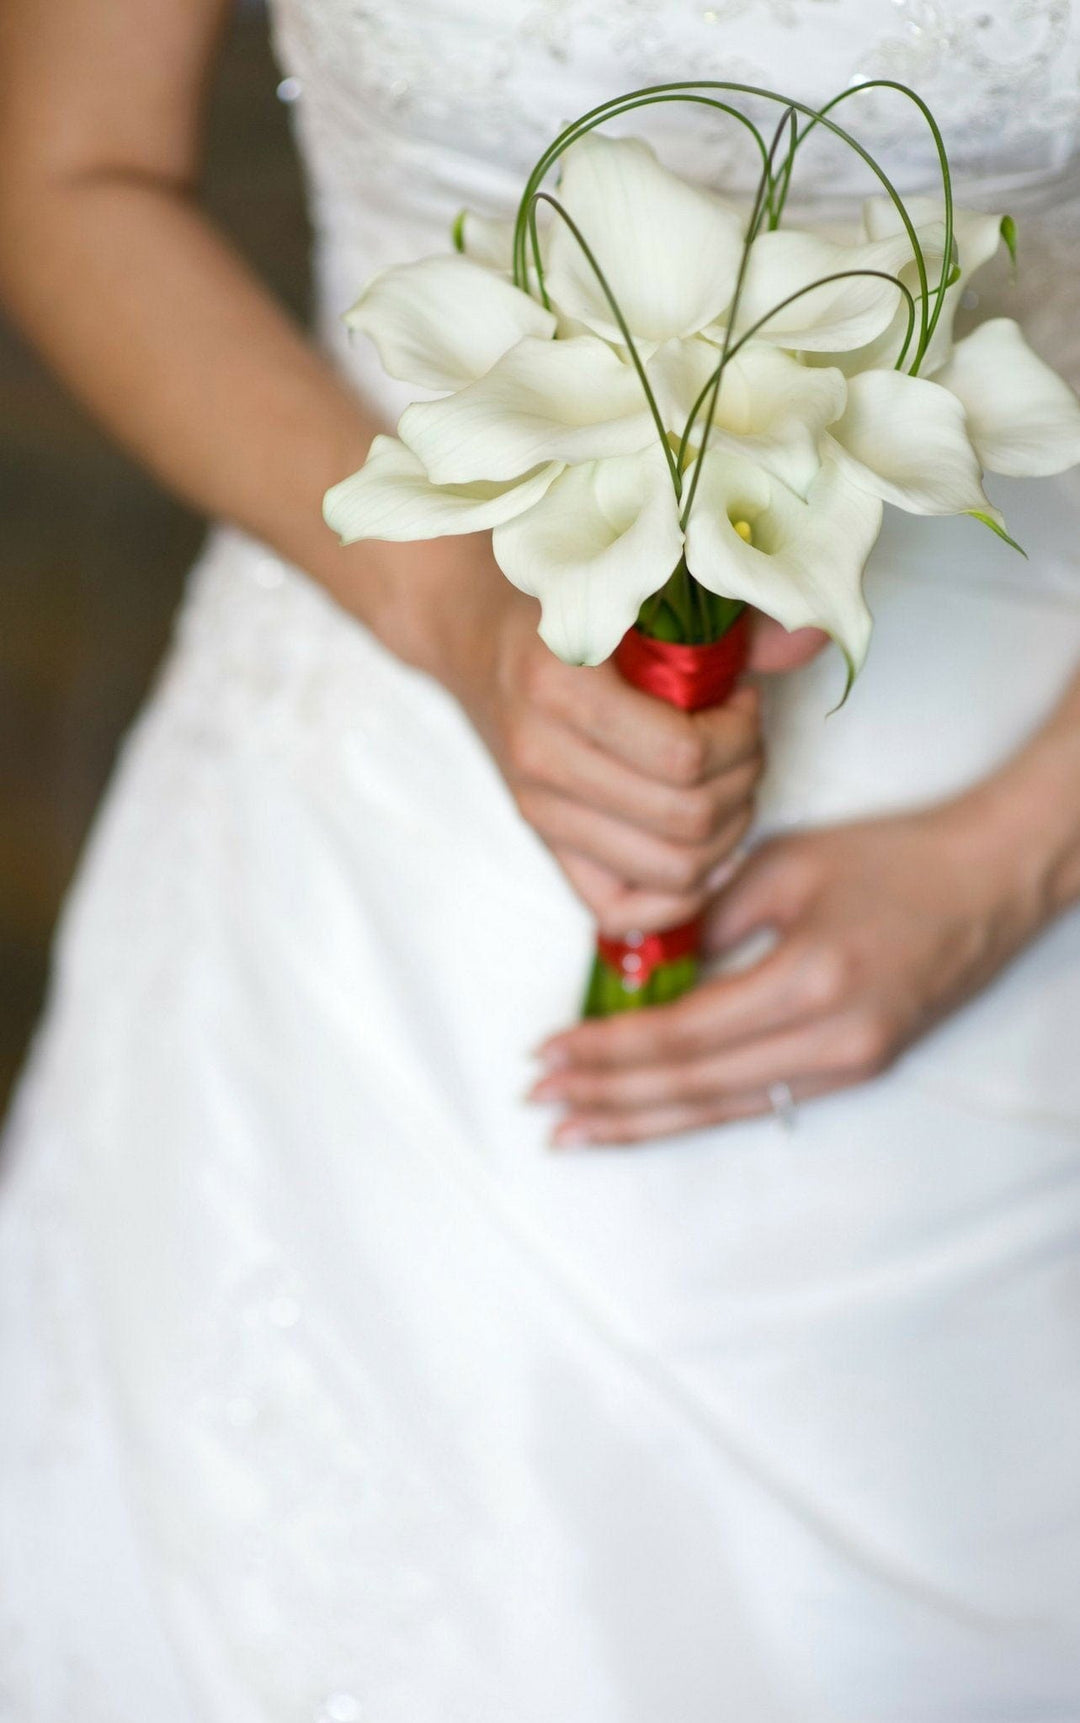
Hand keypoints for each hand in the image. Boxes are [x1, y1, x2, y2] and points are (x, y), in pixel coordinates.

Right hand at [426, 551, 764, 937]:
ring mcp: (538, 811)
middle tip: (742, 739)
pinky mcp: (545, 847)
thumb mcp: (640, 586)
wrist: (475, 638)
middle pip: (689, 817)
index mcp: (558, 685)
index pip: (684, 756)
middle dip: (742, 778)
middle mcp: (540, 757)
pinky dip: (682, 892)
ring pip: (674, 869)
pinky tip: (701, 839)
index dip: (738, 733)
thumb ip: (731, 614)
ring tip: (726, 780)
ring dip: (726, 830)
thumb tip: (815, 638)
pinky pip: (627, 911)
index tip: (739, 697)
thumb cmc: (569, 605)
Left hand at [531, 793, 1048, 1143]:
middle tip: (542, 1105)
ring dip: (643, 1123)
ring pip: (724, 1110)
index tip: (547, 1052)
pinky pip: (760, 1103)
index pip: (682, 1035)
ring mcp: (850, 1065)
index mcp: (810, 980)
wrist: (992, 881)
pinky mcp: (858, 1070)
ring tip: (576, 1130)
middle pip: (695, 1088)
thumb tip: (638, 964)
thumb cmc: (893, 858)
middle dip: (609, 1099)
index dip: (608, 1051)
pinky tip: (649, 1120)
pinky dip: (695, 1113)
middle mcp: (832, 1040)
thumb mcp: (788, 863)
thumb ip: (708, 916)